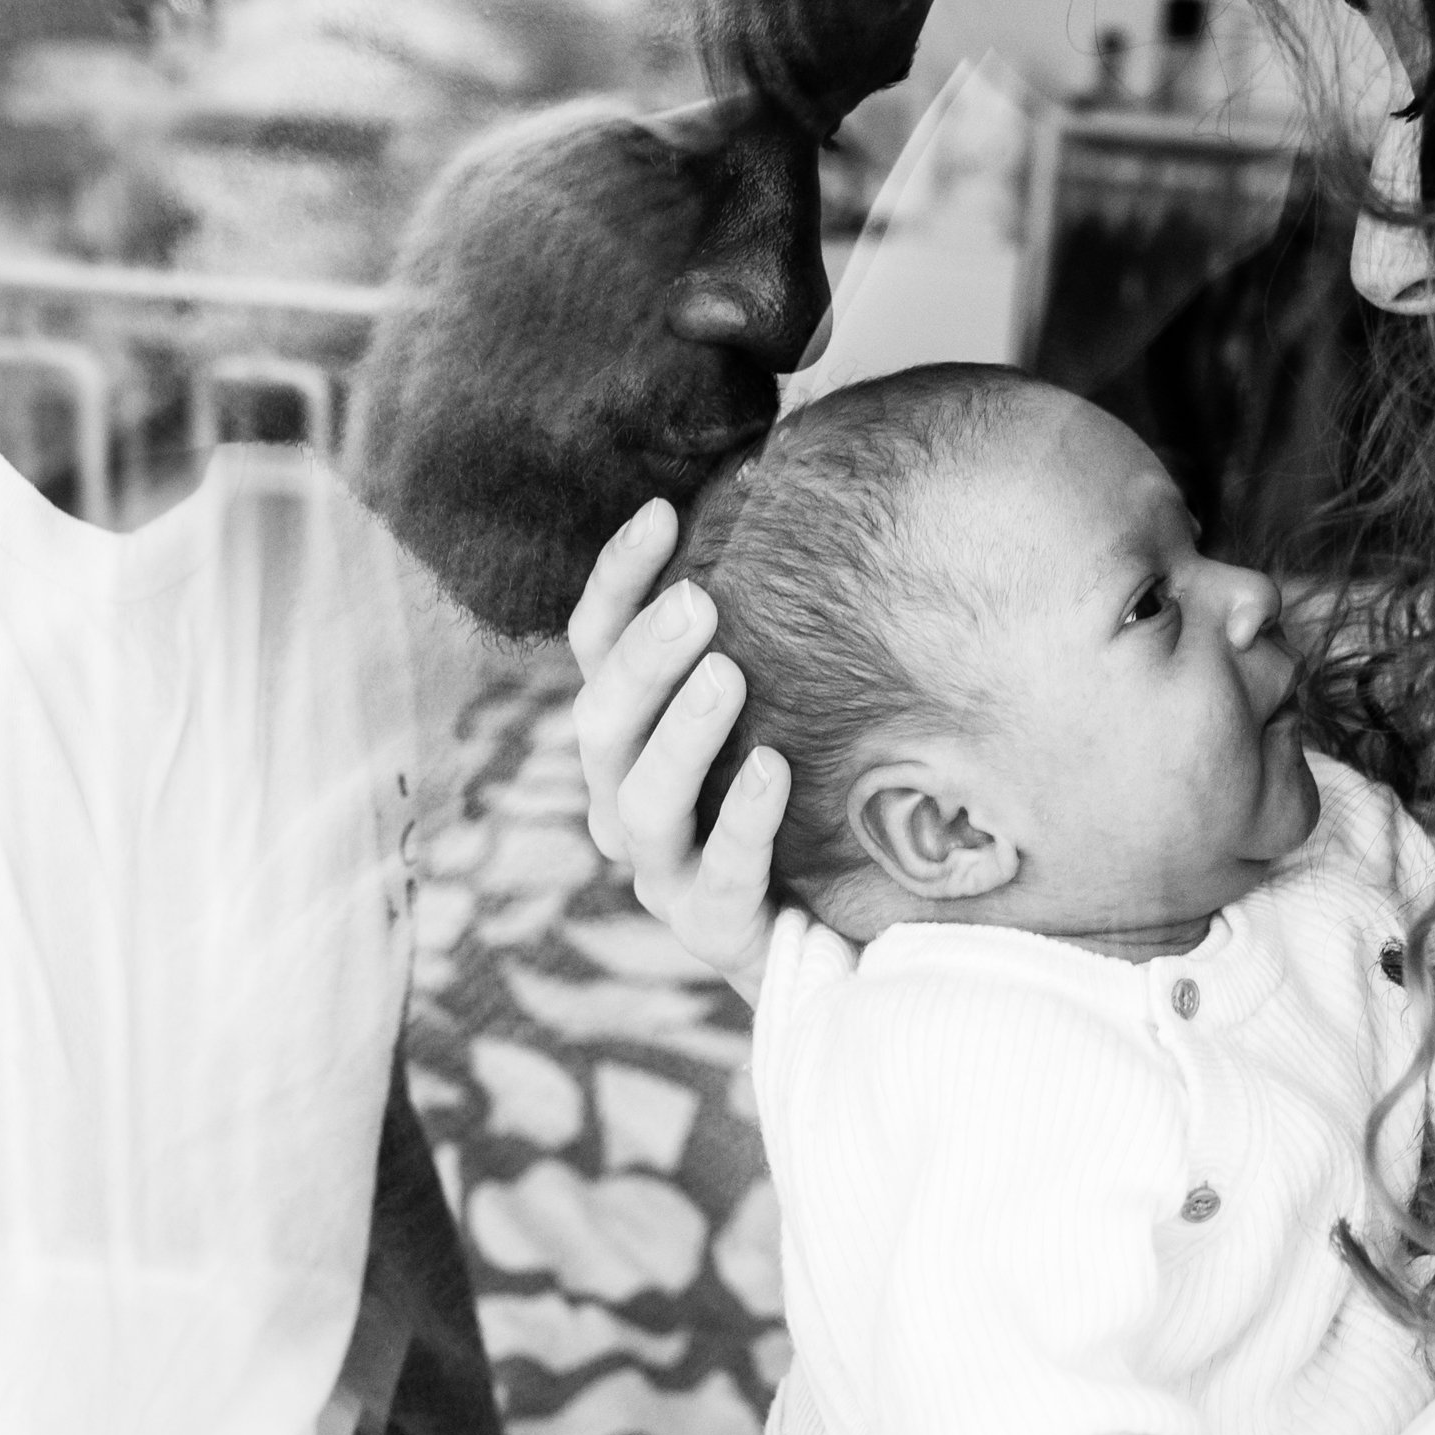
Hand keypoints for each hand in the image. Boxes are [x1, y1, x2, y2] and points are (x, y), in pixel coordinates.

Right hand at [567, 498, 786, 1000]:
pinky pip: (719, 876)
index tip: (663, 513)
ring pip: (642, 802)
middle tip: (701, 603)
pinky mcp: (714, 930)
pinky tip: (774, 769)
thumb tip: (795, 497)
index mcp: (629, 738)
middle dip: (644, 659)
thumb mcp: (785, 704)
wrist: (839, 937)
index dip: (615, 582)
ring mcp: (663, 872)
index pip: (594, 649)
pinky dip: (741, 821)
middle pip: (602, 723)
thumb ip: (772, 631)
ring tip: (727, 674)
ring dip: (680, 734)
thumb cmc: (804, 799)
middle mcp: (626, 802)